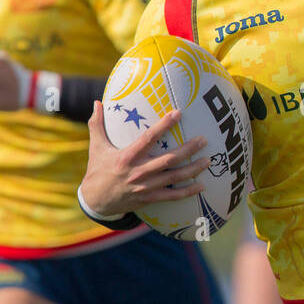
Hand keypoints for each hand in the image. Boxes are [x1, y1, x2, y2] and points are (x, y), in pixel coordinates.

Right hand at [79, 101, 211, 218]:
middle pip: (169, 159)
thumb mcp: (96, 147)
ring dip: (193, 169)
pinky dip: (188, 192)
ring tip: (208, 160)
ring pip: (174, 177)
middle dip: (188, 149)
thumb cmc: (98, 170)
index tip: (178, 113)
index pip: (148, 138)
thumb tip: (96, 102)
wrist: (96, 201)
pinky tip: (202, 186)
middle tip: (204, 140)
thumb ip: (97, 124)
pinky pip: (172, 196)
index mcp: (127, 157)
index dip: (164, 125)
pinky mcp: (150, 198)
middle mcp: (139, 171)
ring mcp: (146, 186)